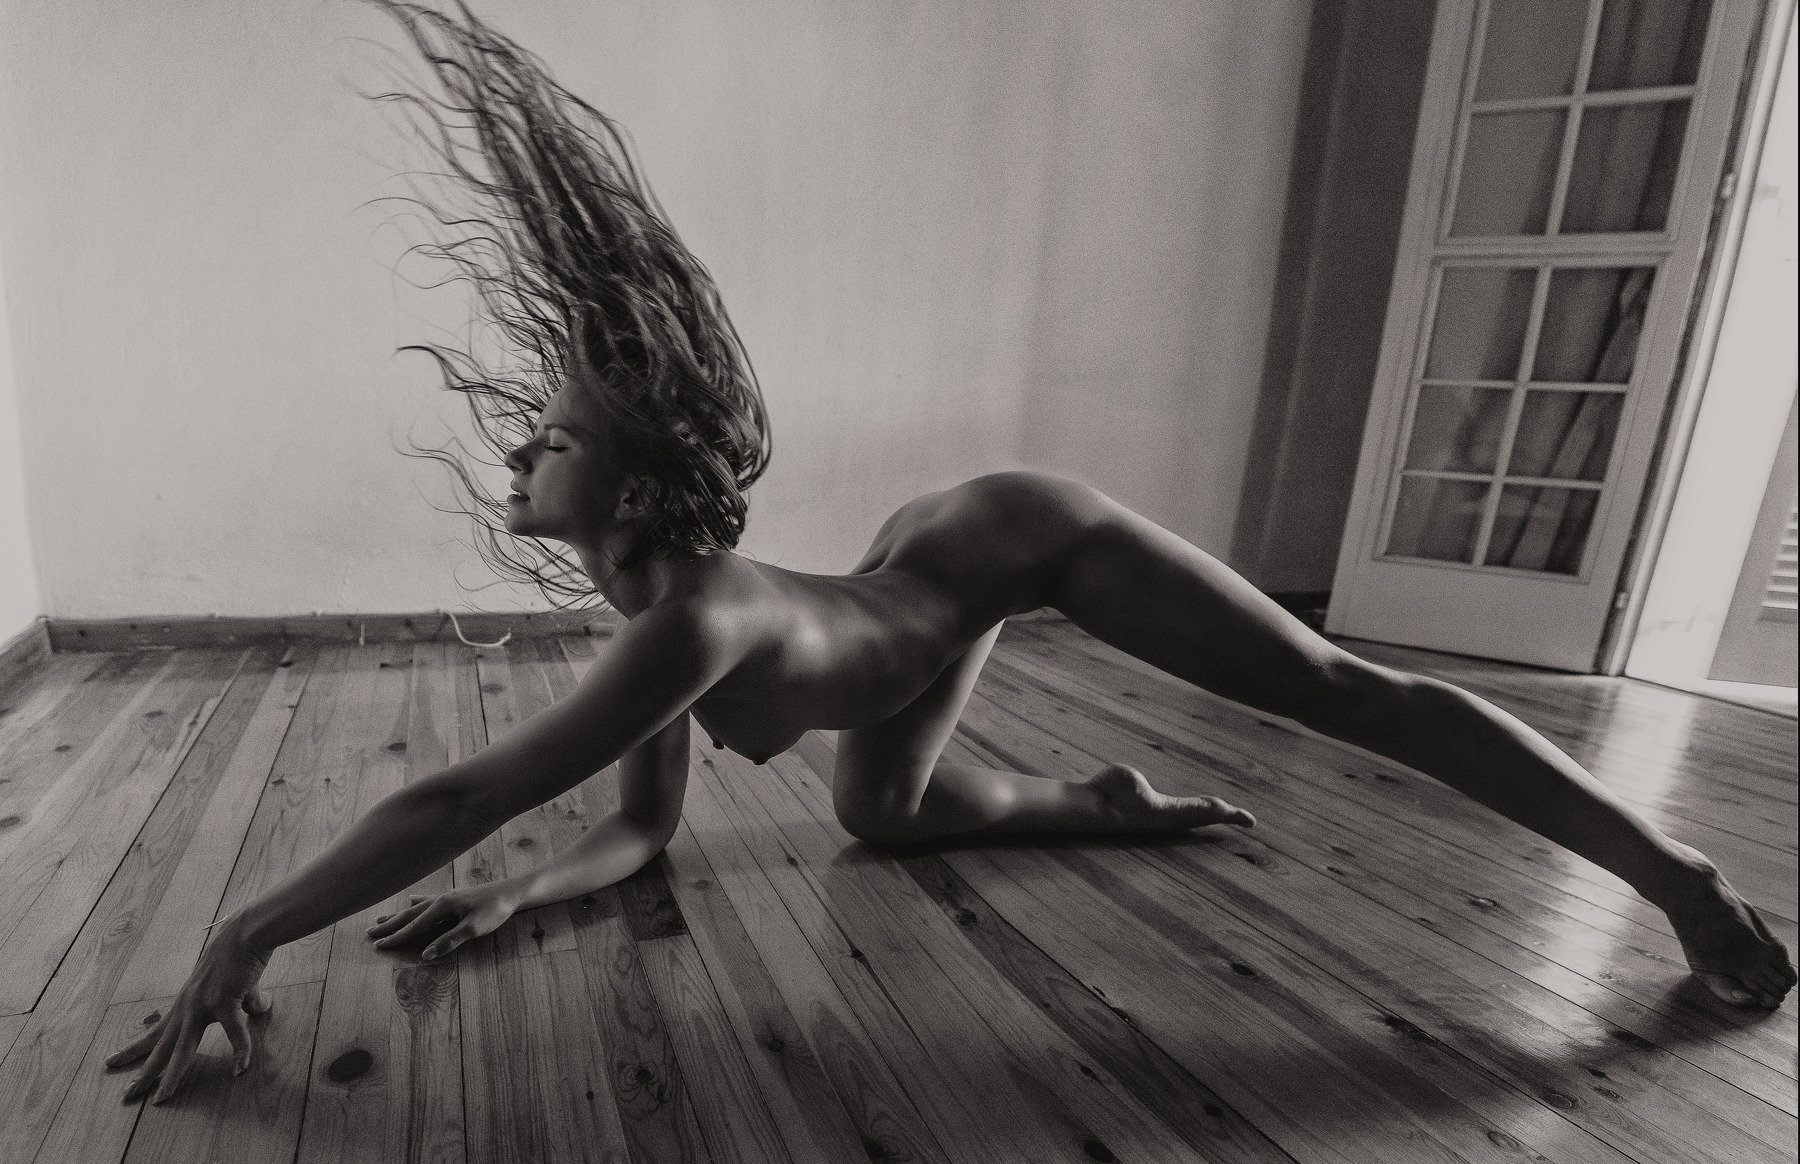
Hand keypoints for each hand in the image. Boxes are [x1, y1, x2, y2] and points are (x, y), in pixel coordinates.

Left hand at [106, 921, 272, 1103]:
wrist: (245, 934)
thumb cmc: (238, 955)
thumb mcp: (234, 984)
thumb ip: (244, 1001)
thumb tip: (259, 1008)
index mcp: (184, 1003)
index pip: (154, 1031)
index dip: (135, 1048)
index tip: (113, 1061)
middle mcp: (186, 1007)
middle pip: (161, 1047)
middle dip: (143, 1073)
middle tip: (126, 1096)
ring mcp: (202, 1006)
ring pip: (183, 1049)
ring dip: (172, 1075)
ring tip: (162, 1098)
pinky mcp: (223, 1002)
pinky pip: (233, 1034)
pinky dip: (239, 1052)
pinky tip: (239, 1069)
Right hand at [366, 881, 519, 960]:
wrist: (512, 891)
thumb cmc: (496, 909)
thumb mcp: (474, 928)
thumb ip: (449, 941)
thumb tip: (426, 955)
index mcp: (442, 907)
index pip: (414, 927)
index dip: (396, 938)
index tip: (378, 946)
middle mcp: (440, 900)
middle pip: (409, 915)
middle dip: (389, 925)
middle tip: (369, 933)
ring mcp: (446, 897)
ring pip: (416, 908)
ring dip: (398, 915)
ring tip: (381, 918)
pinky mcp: (454, 897)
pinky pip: (429, 901)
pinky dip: (417, 903)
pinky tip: (411, 900)